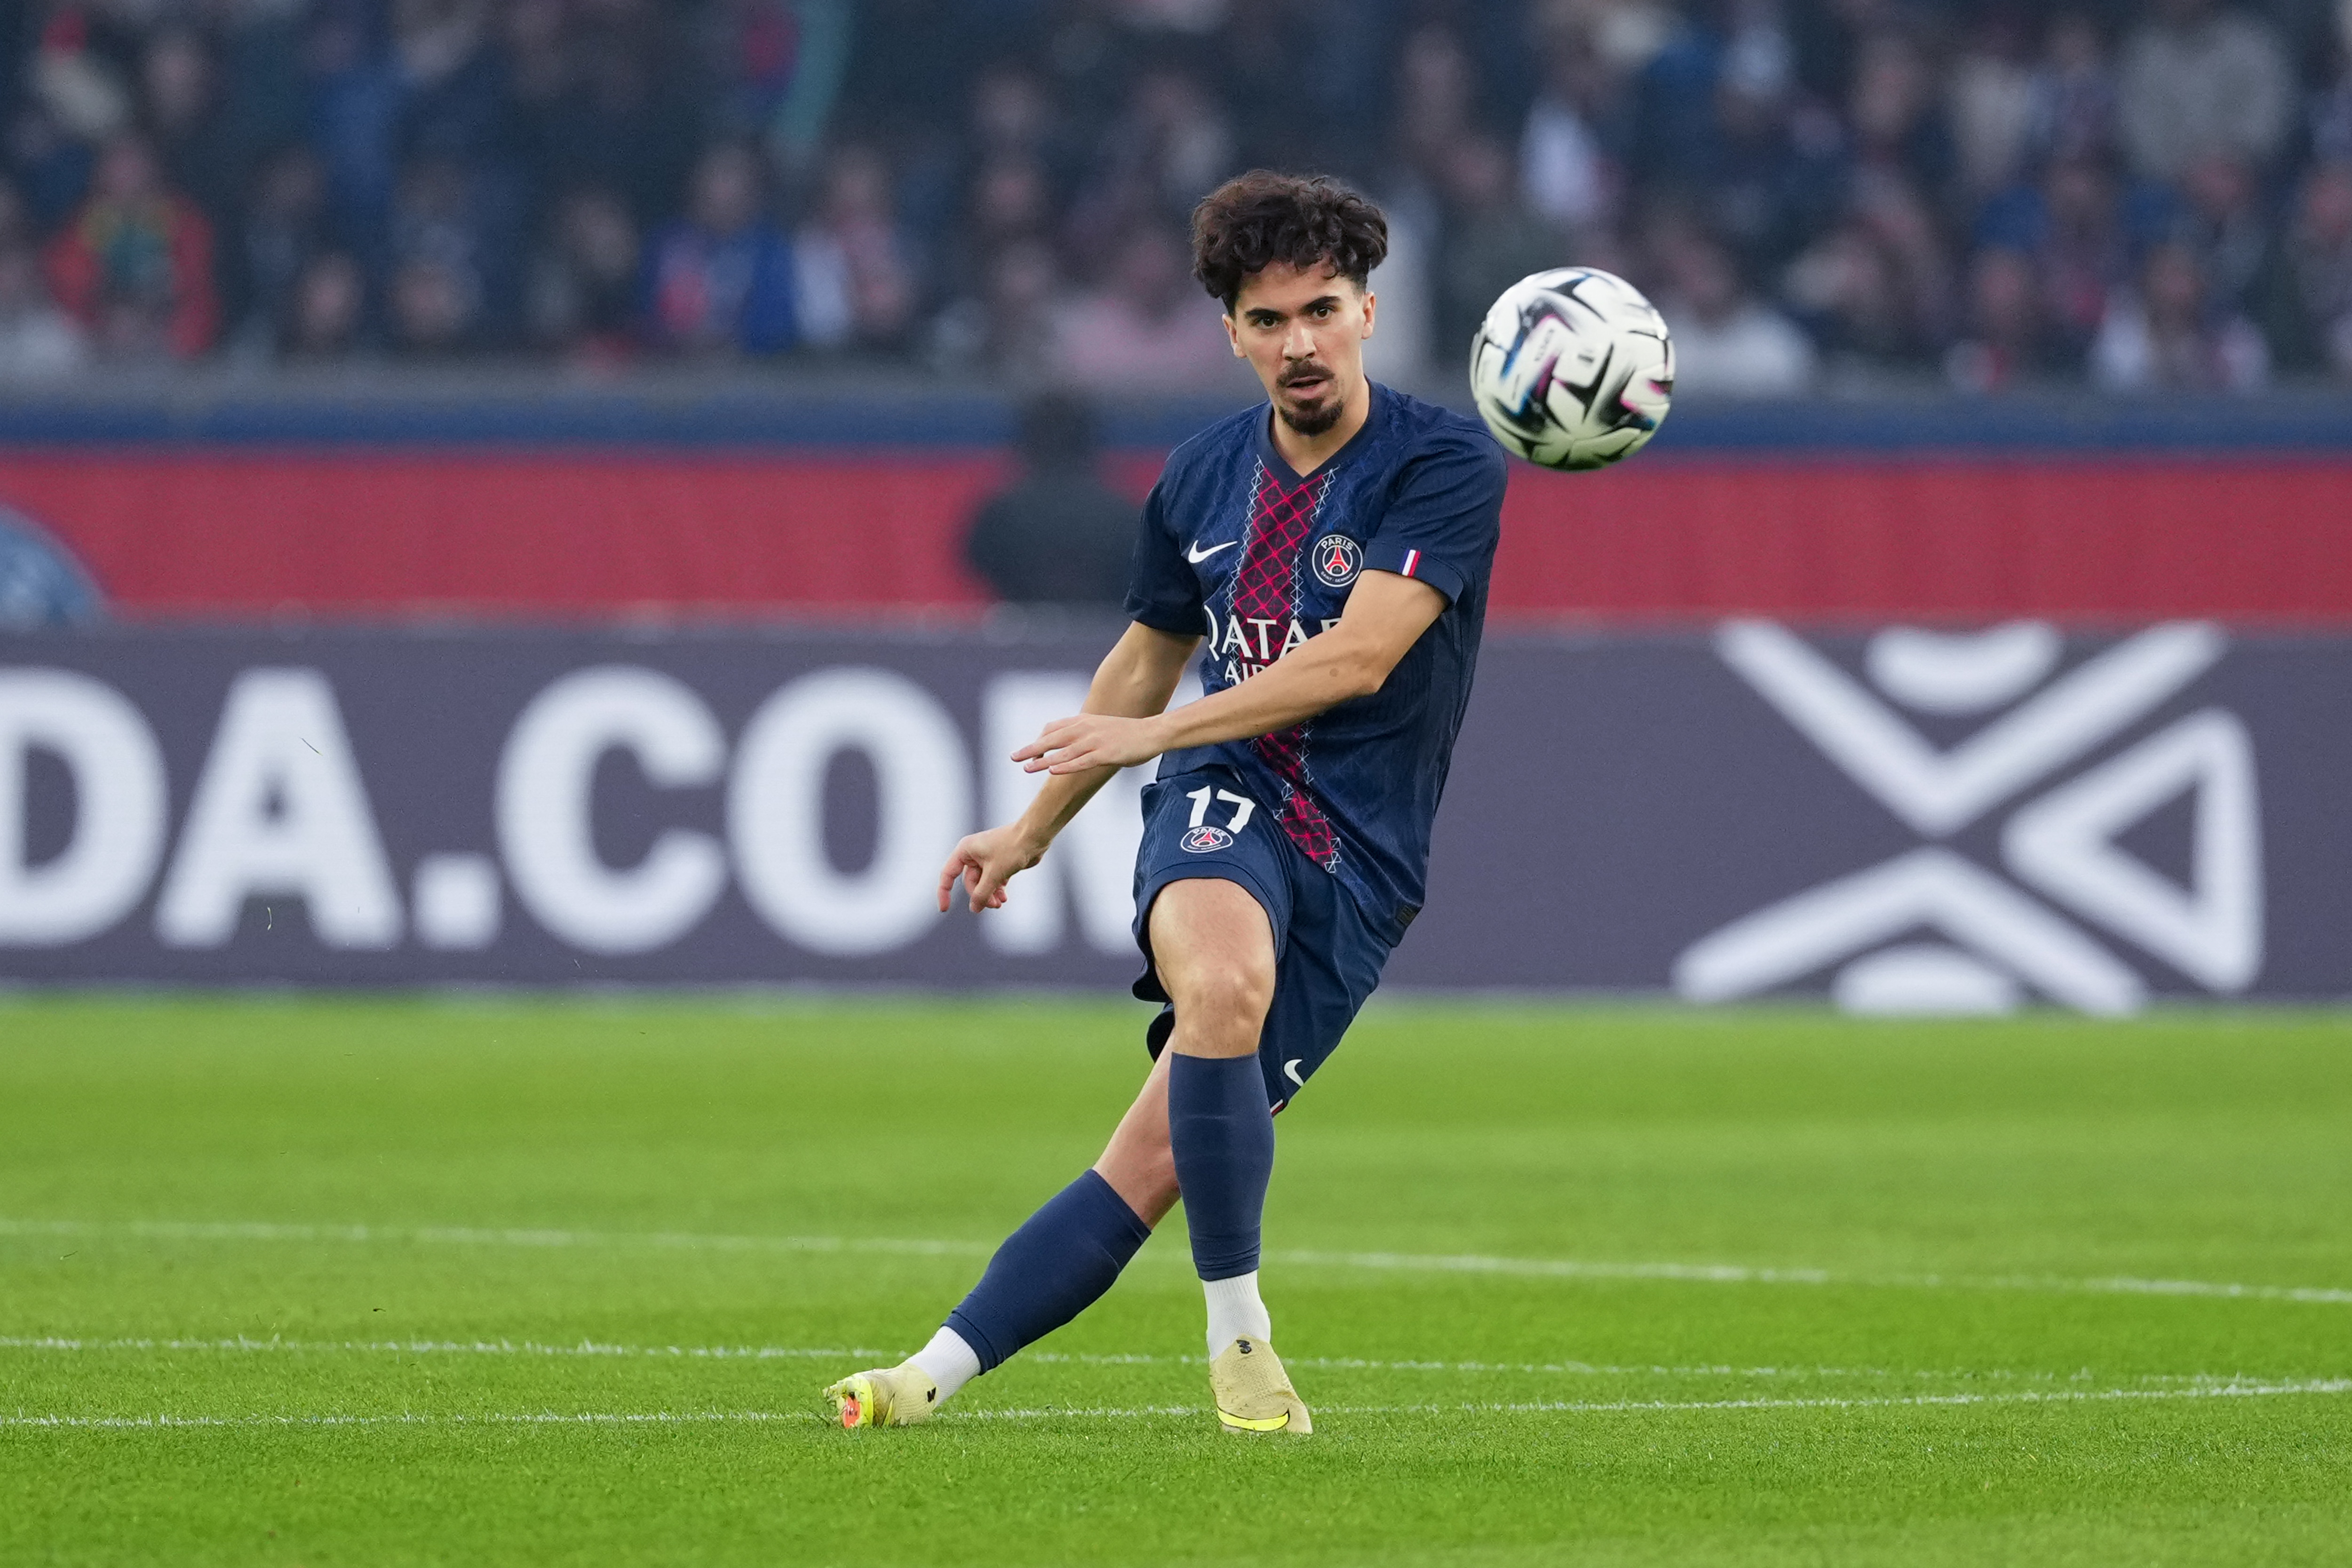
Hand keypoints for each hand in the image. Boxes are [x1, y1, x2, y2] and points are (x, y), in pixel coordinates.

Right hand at [937, 822, 1046, 913]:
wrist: (1035, 836)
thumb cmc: (1012, 848)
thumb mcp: (994, 874)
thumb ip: (982, 893)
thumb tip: (974, 909)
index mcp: (965, 850)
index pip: (948, 874)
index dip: (944, 892)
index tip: (944, 909)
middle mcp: (973, 853)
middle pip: (970, 882)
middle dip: (980, 895)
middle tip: (993, 905)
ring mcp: (987, 858)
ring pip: (983, 883)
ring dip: (990, 895)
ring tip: (999, 903)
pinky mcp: (999, 862)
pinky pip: (993, 880)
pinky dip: (997, 890)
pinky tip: (1004, 898)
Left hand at [1013, 713, 1166, 774]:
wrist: (1152, 733)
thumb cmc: (1128, 733)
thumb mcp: (1102, 727)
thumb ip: (1086, 732)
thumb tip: (1073, 741)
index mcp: (1084, 721)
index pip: (1054, 729)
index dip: (1039, 740)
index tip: (1028, 751)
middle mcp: (1086, 729)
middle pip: (1052, 738)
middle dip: (1031, 748)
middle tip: (1013, 757)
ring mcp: (1095, 741)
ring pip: (1062, 751)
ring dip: (1042, 759)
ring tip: (1026, 767)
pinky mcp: (1105, 753)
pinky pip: (1080, 760)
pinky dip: (1065, 765)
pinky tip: (1052, 769)